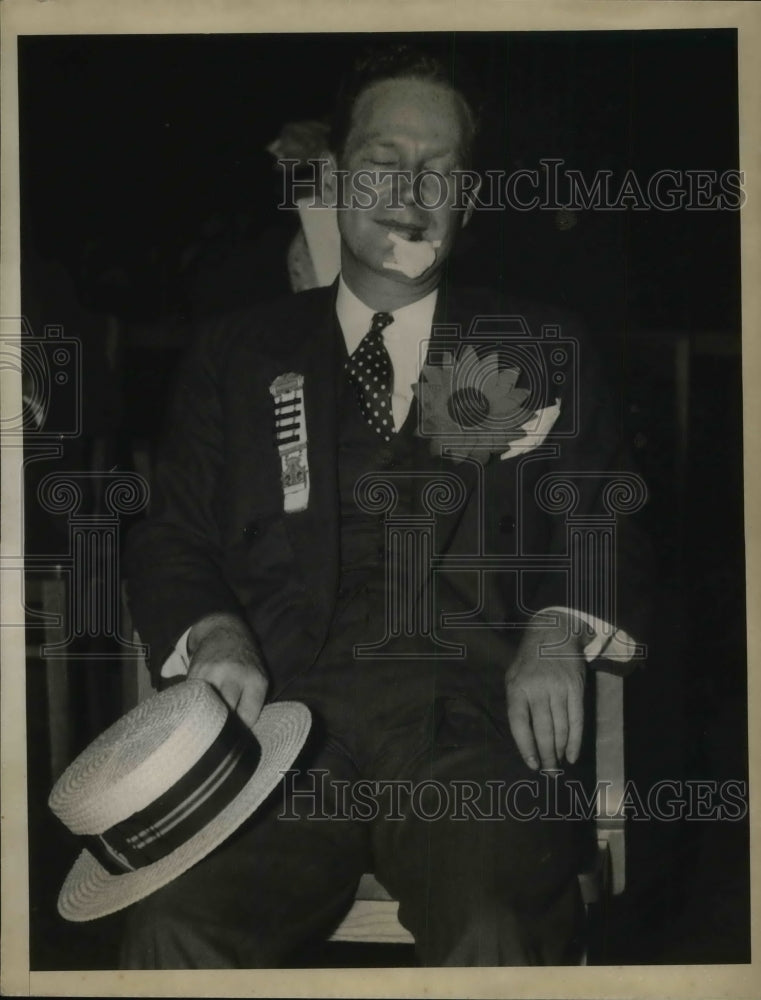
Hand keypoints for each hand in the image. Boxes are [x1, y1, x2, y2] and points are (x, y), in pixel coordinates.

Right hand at [187, 613, 268, 727]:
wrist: (225, 631)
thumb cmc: (246, 663)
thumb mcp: (258, 678)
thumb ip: (252, 703)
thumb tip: (239, 734)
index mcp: (255, 681)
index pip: (247, 717)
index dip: (240, 731)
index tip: (234, 736)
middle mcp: (234, 676)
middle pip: (225, 713)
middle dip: (221, 727)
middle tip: (217, 734)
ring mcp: (213, 673)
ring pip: (206, 706)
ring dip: (204, 717)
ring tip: (204, 724)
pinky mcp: (196, 671)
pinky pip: (193, 697)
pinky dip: (194, 705)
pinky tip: (195, 708)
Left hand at [505, 613, 588, 769]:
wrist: (553, 634)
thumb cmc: (529, 660)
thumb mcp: (513, 676)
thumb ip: (516, 703)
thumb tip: (522, 736)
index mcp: (517, 688)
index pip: (519, 724)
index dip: (525, 746)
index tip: (532, 763)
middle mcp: (537, 689)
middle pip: (542, 730)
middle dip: (546, 754)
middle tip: (548, 771)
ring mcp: (558, 689)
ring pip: (560, 728)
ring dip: (559, 750)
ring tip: (558, 764)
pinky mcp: (576, 688)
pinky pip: (576, 720)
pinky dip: (575, 740)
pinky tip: (572, 754)